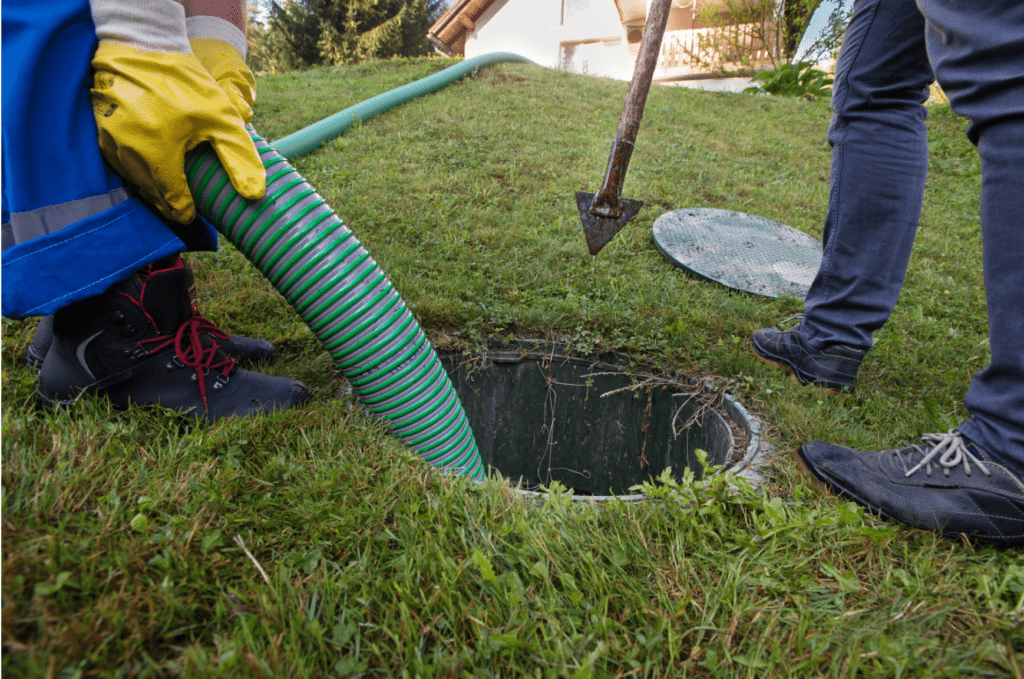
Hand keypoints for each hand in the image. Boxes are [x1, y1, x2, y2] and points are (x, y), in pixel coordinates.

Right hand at [90, 41, 265, 222]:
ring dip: (151, 189)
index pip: (172, 200)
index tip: (193, 215)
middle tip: (183, 208)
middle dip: (168, 203)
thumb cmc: (185, 82)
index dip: (185, 211)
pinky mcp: (99, 132)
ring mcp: (109, 142)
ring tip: (169, 192)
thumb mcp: (222, 119)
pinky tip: (151, 169)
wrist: (142, 46)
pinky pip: (119, 163)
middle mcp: (128, 152)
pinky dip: (136, 171)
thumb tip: (254, 195)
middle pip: (151, 194)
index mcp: (158, 153)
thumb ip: (239, 158)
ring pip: (133, 181)